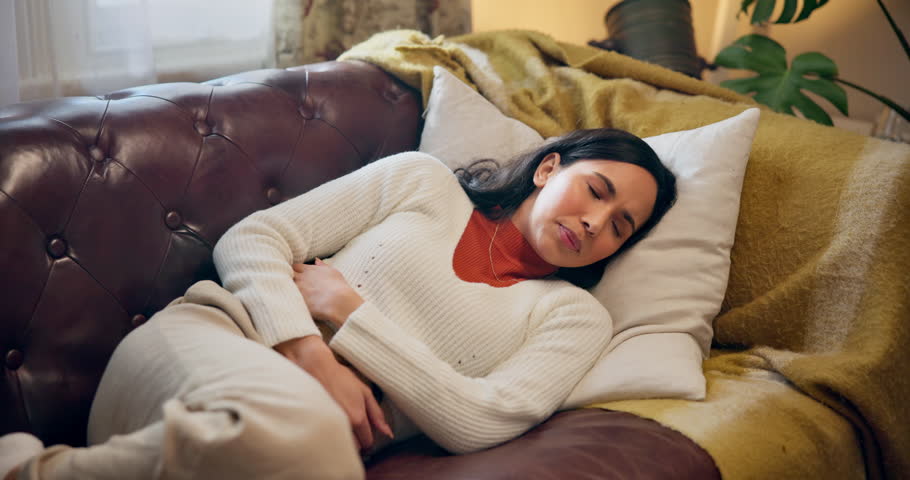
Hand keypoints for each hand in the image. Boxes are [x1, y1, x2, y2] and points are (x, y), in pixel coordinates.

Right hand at [275, 336, 392, 450]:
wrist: (315, 368)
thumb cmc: (340, 377)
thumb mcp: (365, 392)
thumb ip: (377, 414)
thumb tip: (388, 433)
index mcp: (358, 418)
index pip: (368, 442)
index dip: (368, 439)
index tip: (364, 434)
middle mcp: (344, 425)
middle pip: (355, 448)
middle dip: (356, 442)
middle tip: (353, 429)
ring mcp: (329, 426)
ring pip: (341, 445)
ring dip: (344, 440)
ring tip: (342, 427)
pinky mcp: (315, 425)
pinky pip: (327, 439)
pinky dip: (331, 435)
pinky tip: (330, 425)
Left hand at [292, 258, 363, 328]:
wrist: (338, 301)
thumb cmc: (338, 286)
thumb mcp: (333, 272)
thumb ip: (322, 266)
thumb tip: (316, 260)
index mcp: (309, 270)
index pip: (295, 266)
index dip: (294, 270)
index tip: (296, 274)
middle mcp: (301, 278)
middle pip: (287, 274)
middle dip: (287, 277)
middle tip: (290, 282)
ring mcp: (297, 289)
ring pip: (284, 285)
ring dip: (286, 288)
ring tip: (289, 293)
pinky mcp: (296, 300)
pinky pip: (287, 297)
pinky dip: (287, 298)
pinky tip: (290, 302)